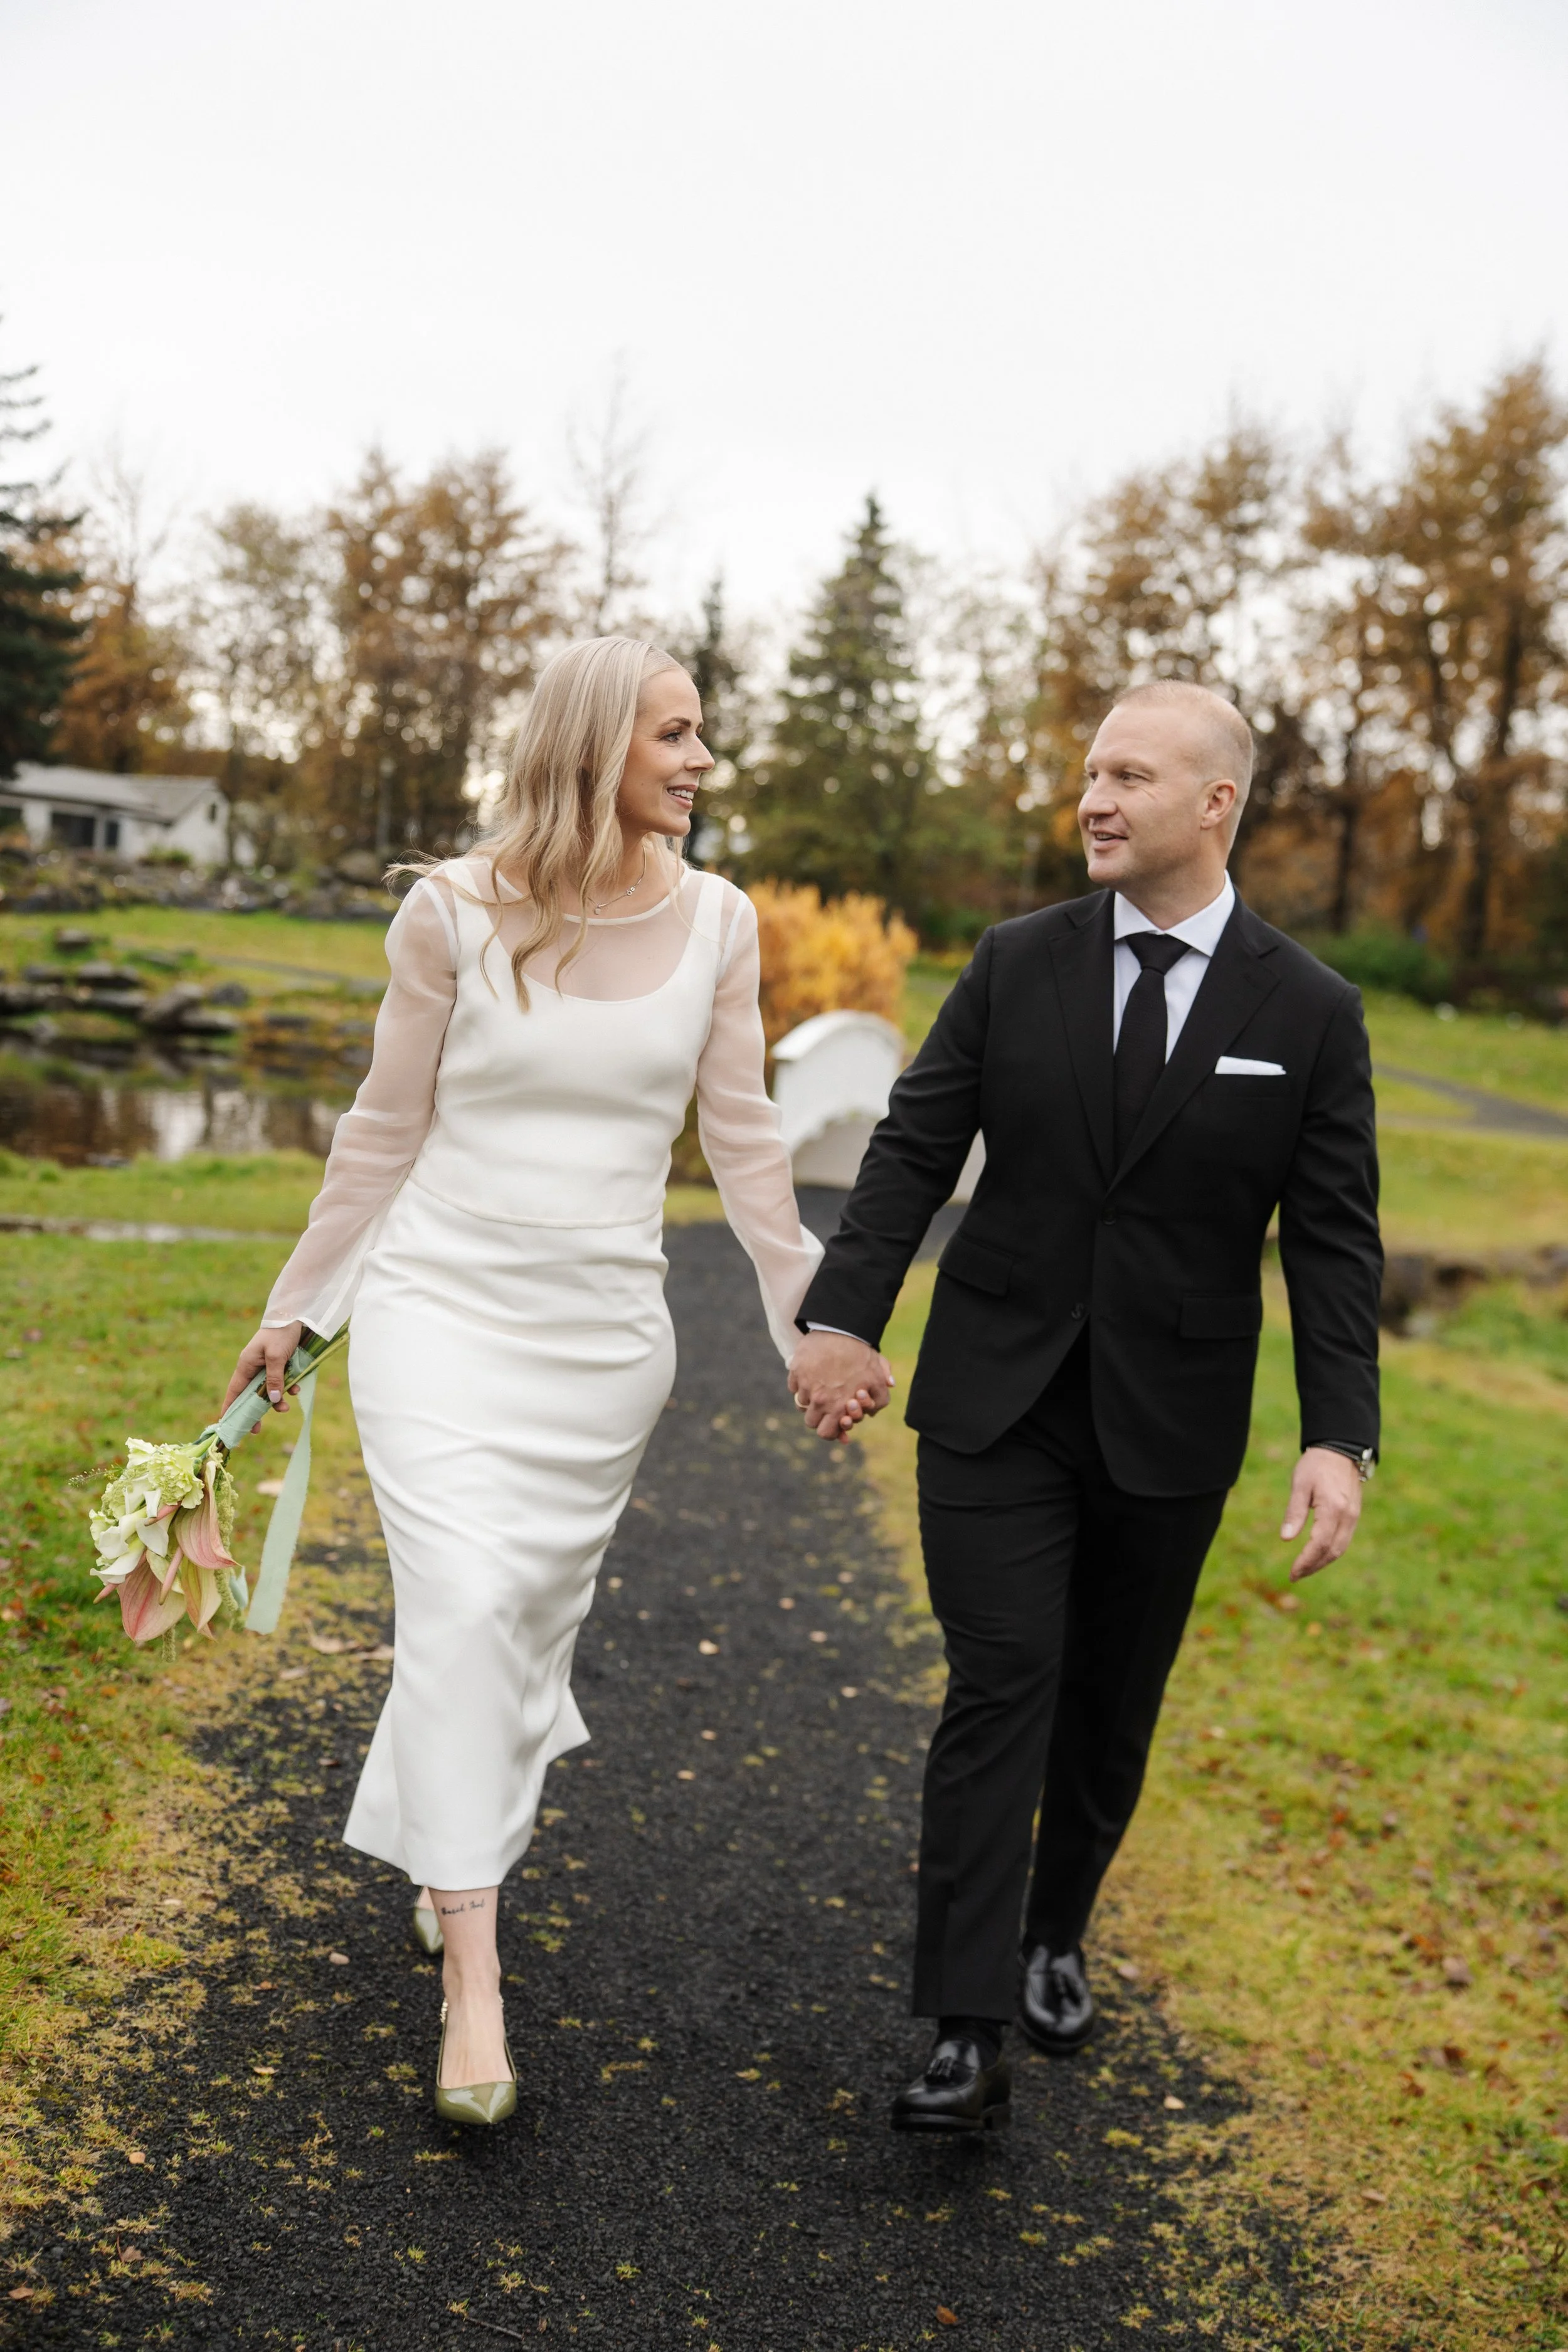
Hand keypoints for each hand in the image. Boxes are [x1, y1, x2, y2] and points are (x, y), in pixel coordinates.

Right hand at [223, 1320, 303, 1414]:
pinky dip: (287, 1387)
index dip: (230, 1407)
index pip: (234, 1391)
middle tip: (256, 1430)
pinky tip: (296, 1389)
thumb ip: (274, 1378)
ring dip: (276, 1401)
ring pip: (267, 1391)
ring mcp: (265, 1367)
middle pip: (250, 1395)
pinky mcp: (278, 1365)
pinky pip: (280, 1382)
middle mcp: (253, 1368)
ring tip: (287, 1408)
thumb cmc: (281, 1333)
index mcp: (246, 1365)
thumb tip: (272, 1400)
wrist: (295, 1316)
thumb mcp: (277, 1356)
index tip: (226, 1423)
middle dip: (255, 1412)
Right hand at [787, 1331, 894, 1443]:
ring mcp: (804, 1385)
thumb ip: (880, 1398)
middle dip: (819, 1417)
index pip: (825, 1433)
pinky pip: (793, 1386)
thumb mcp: (878, 1376)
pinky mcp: (795, 1371)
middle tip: (828, 1405)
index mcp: (837, 1406)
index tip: (834, 1419)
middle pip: (810, 1422)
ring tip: (822, 1385)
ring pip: (801, 1403)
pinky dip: (801, 1383)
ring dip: (810, 1399)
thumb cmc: (861, 1353)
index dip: (831, 1430)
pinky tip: (812, 1374)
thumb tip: (872, 1413)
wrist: (840, 1327)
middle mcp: (818, 1399)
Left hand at [1280, 1447, 1363, 1579]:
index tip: (1292, 1573)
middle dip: (1313, 1566)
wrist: (1340, 1449)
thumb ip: (1294, 1512)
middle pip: (1332, 1552)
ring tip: (1303, 1570)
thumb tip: (1285, 1539)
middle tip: (1294, 1575)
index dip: (1306, 1561)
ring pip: (1340, 1548)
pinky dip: (1330, 1552)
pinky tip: (1317, 1555)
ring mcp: (1353, 1517)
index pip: (1320, 1544)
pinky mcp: (1353, 1515)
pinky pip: (1344, 1540)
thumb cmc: (1316, 1464)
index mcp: (1333, 1509)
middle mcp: (1347, 1517)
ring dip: (1322, 1562)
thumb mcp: (1300, 1485)